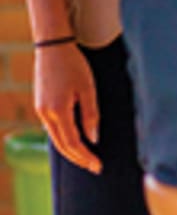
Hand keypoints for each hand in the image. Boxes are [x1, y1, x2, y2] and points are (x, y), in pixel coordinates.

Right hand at [34, 43, 101, 173]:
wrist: (52, 47)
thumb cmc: (73, 65)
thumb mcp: (87, 89)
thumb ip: (90, 115)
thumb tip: (93, 139)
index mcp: (57, 111)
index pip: (72, 143)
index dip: (85, 157)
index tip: (98, 166)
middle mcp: (45, 114)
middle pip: (61, 145)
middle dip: (78, 158)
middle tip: (94, 167)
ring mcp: (40, 110)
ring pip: (55, 138)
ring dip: (70, 150)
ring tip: (86, 158)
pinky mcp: (40, 105)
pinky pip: (52, 128)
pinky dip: (63, 138)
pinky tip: (75, 141)